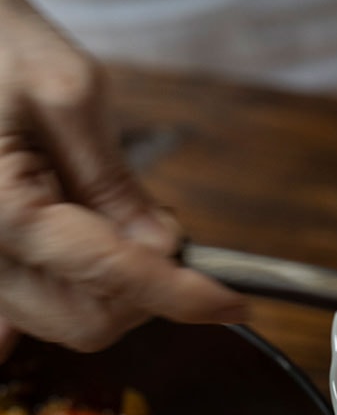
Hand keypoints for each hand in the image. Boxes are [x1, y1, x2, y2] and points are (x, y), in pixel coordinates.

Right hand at [0, 0, 245, 354]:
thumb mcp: (69, 93)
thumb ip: (114, 180)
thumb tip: (164, 248)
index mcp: (0, 209)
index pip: (108, 275)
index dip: (179, 293)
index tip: (235, 301)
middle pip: (87, 321)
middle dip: (149, 295)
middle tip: (174, 238)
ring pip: (68, 320)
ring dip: (120, 292)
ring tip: (131, 223)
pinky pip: (41, 305)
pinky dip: (87, 287)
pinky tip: (102, 240)